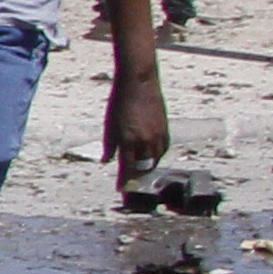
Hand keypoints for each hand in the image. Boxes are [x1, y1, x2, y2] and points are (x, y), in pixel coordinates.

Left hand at [106, 62, 170, 183]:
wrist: (139, 83)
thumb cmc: (120, 102)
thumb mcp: (109, 125)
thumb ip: (109, 146)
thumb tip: (106, 161)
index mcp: (129, 140)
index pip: (127, 168)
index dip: (124, 180)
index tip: (121, 190)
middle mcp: (145, 140)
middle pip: (143, 167)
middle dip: (137, 177)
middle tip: (131, 182)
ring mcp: (158, 135)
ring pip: (155, 160)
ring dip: (147, 168)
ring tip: (140, 172)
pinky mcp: (166, 129)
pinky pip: (163, 149)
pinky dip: (156, 156)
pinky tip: (151, 157)